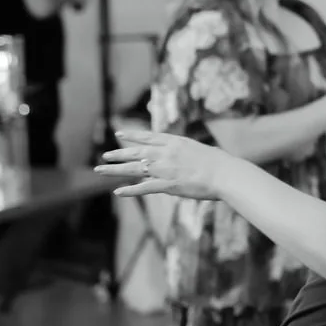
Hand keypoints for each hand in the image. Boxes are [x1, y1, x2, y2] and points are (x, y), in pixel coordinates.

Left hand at [96, 129, 233, 198]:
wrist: (226, 173)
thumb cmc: (220, 163)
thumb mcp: (200, 149)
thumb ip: (186, 151)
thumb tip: (184, 154)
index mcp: (174, 142)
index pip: (148, 136)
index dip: (132, 135)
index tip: (119, 134)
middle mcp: (166, 153)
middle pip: (135, 152)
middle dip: (118, 154)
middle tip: (104, 155)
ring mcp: (165, 169)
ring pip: (134, 169)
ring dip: (115, 170)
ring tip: (100, 170)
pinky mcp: (168, 185)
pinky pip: (144, 188)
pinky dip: (130, 190)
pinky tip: (117, 192)